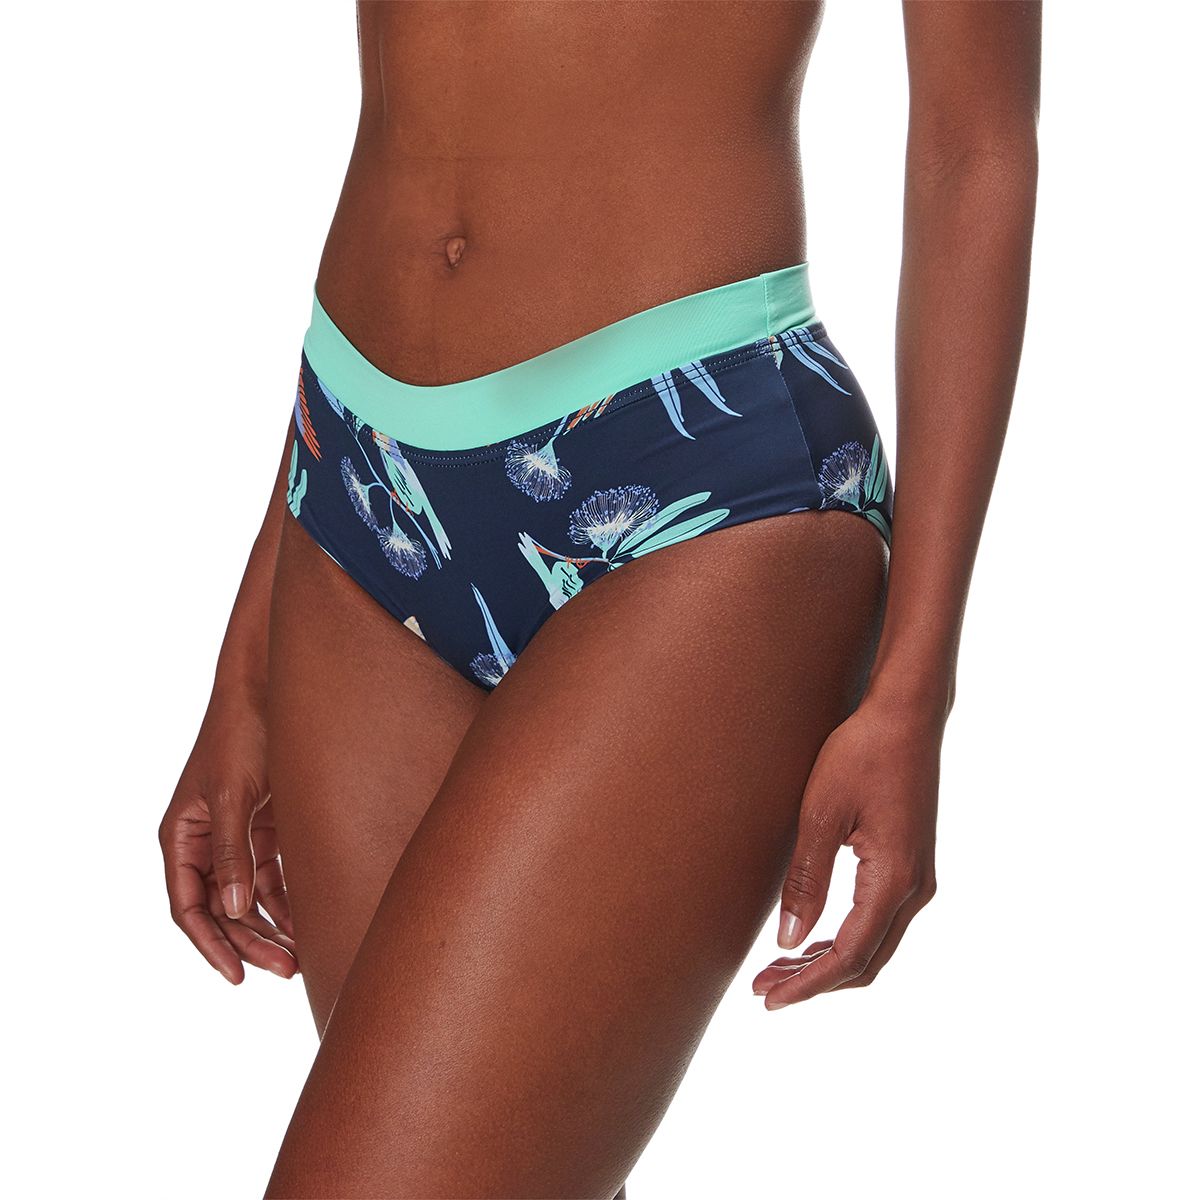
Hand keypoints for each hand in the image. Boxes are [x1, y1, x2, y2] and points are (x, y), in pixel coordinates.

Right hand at [159, 691, 297, 983]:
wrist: (269, 691)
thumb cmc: (242, 736)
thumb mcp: (234, 794)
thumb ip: (232, 852)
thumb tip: (233, 909)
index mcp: (182, 837)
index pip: (188, 907)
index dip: (211, 945)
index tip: (237, 976)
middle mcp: (204, 842)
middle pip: (222, 909)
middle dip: (250, 943)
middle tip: (287, 970)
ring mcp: (235, 836)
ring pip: (247, 898)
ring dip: (271, 927)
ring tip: (301, 957)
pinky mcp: (264, 827)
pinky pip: (271, 876)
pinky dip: (286, 900)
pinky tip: (307, 923)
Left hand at [753, 697, 940, 1007]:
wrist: (906, 716)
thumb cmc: (860, 755)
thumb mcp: (821, 815)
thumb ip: (806, 881)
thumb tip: (789, 942)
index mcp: (894, 880)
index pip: (850, 956)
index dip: (808, 985)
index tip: (768, 998)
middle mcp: (916, 888)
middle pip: (866, 961)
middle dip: (814, 982)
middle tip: (763, 989)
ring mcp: (919, 878)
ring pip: (874, 945)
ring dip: (828, 963)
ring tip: (778, 969)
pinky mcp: (912, 865)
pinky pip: (879, 922)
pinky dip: (845, 940)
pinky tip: (812, 939)